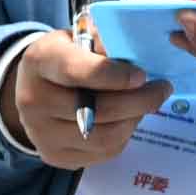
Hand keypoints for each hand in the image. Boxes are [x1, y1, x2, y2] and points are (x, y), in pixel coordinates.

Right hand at [0, 29, 172, 169]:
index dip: (113, 74)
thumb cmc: (65, 58)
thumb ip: (106, 42)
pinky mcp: (55, 156)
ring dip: (134, 119)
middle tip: (162, 89)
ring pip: (105, 136)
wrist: (33, 90)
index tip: (142, 75)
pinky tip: (126, 119)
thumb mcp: (79, 38)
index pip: (76, 70)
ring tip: (145, 104)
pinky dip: (123, 135)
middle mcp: (33, 100)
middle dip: (139, 100)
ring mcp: (42, 133)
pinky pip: (103, 152)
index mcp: (39, 61)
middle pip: (98, 109)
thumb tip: (142, 54)